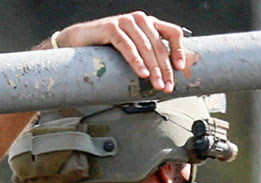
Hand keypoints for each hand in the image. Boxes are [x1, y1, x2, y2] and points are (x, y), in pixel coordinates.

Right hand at [51, 12, 193, 90]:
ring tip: (156, 84)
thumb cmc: (108, 47)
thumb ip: (148, 55)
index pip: (173, 32)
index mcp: (149, 23)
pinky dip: (135, 61)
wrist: (80, 40)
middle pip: (159, 45)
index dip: (179, 50)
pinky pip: (127, 46)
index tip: (181, 68)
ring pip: (145, 47)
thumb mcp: (133, 50)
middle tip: (167, 86)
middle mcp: (140, 19)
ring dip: (153, 68)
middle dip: (165, 69)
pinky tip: (141, 73)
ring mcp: (125, 21)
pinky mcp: (111, 27)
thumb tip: (167, 76)